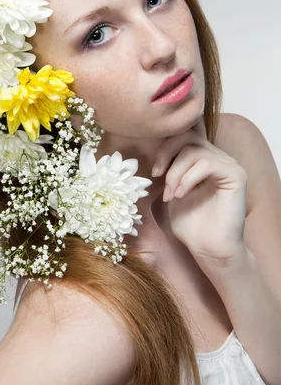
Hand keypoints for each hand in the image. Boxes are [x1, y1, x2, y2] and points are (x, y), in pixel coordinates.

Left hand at [151, 115, 247, 266]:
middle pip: (187, 136)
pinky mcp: (236, 175)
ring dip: (175, 172)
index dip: (164, 148)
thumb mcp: (170, 190)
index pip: (182, 136)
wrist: (208, 249)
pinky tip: (180, 194)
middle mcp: (217, 157)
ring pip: (194, 151)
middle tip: (156, 174)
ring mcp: (228, 164)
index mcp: (202, 158)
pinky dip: (188, 178)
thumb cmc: (190, 223)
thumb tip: (148, 150)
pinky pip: (207, 163)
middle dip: (166, 153)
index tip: (153, 171)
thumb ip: (166, 169)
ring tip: (170, 194)